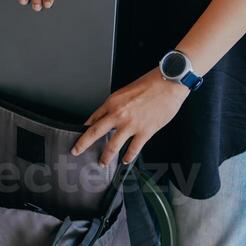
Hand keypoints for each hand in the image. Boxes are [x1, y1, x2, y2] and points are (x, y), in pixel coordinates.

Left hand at [73, 69, 188, 166]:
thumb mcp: (126, 91)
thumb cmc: (151, 83)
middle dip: (82, 145)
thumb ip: (118, 105)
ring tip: (102, 163)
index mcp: (112, 102)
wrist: (169, 82)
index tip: (80, 136)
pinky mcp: (145, 131)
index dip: (84, 129)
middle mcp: (118, 114)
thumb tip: (111, 116)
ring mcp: (131, 124)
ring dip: (106, 157)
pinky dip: (128, 157)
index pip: (93, 118)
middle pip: (94, 133)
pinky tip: (126, 160)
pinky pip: (133, 149)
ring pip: (112, 146)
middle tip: (76, 151)